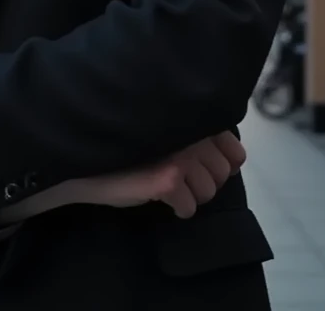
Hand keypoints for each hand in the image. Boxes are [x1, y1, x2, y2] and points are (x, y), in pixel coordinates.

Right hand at [72, 131, 244, 218]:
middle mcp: (191, 132)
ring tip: (170, 187)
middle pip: (222, 174)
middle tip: (181, 178)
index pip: (235, 149)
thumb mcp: (166, 129)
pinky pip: (189, 207)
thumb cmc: (127, 141)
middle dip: (205, 181)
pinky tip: (162, 200)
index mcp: (192, 116)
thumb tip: (228, 159)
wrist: (89, 159)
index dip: (223, 163)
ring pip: (208, 192)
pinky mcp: (168, 180)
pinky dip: (179, 209)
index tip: (202, 167)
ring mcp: (182, 155)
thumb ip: (193, 133)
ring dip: (192, 196)